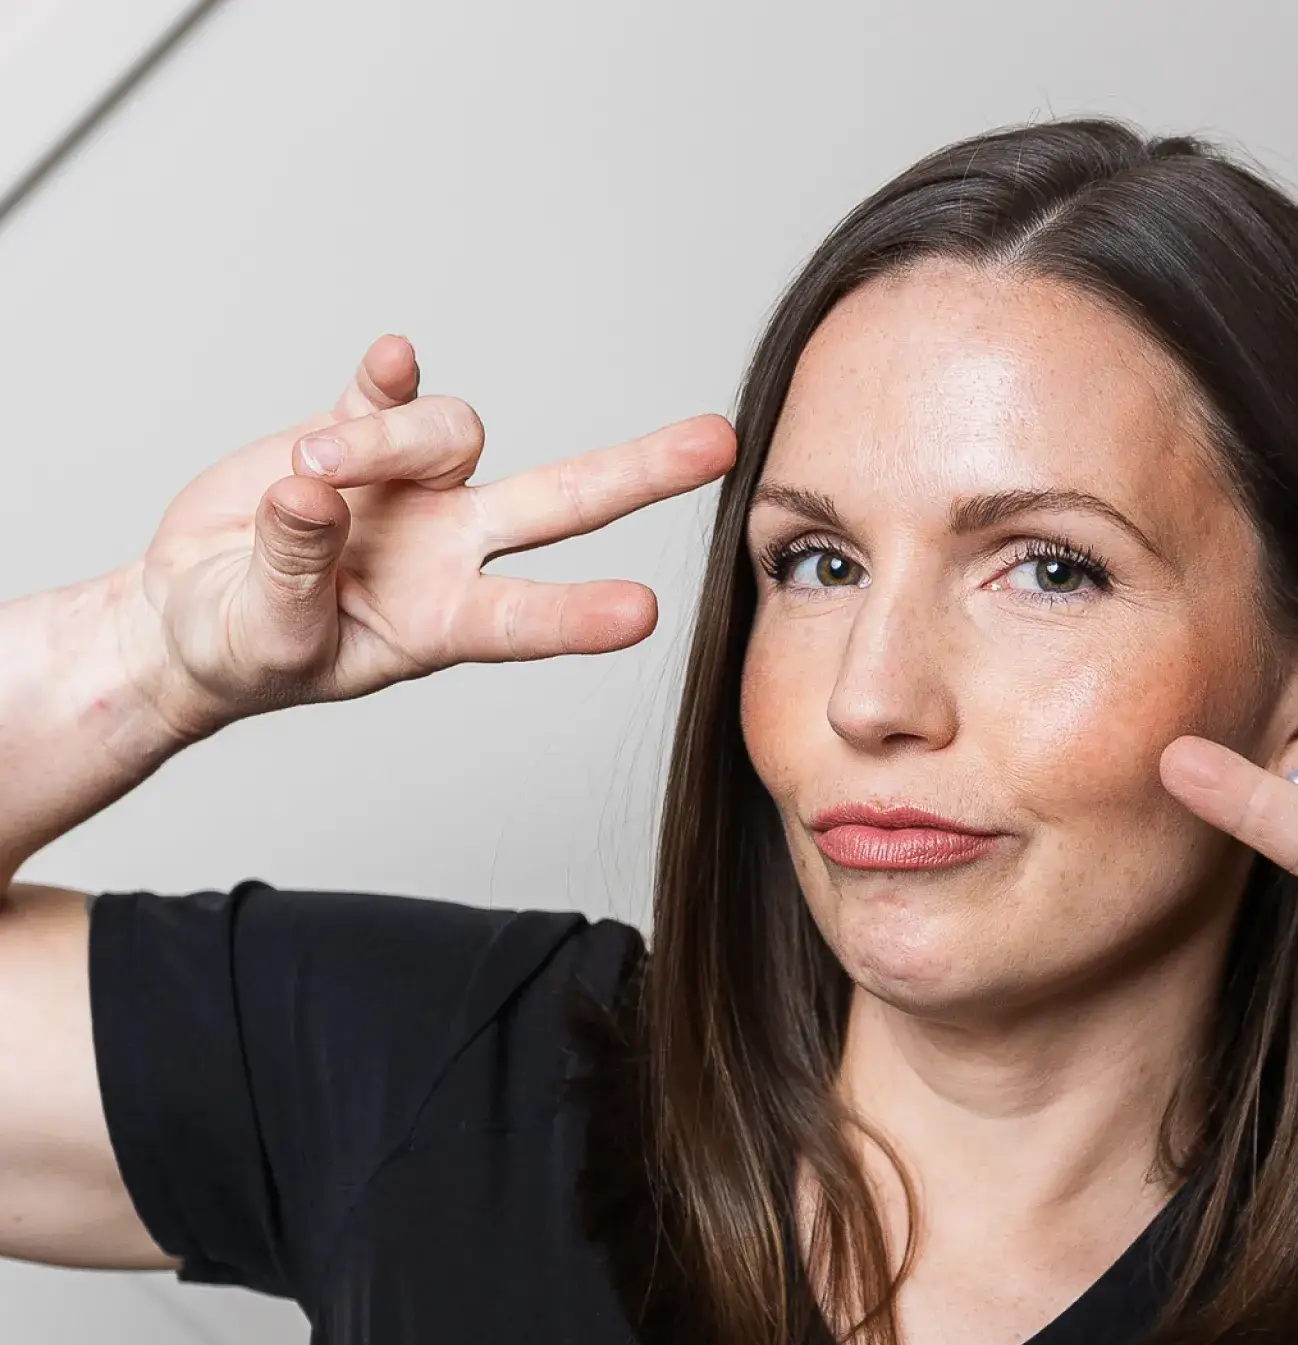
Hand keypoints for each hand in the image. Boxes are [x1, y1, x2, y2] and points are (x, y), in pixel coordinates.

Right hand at [124, 334, 735, 739]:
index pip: (526, 619)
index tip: (647, 613)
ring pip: (451, 434)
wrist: (193, 611)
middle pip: (565, 503)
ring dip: (385, 442)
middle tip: (721, 444)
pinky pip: (395, 391)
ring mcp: (415, 488)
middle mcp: (452, 550)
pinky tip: (396, 359)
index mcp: (443, 623)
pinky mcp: (361, 434)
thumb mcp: (264, 633)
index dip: (582, 617)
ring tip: (308, 479)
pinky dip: (393, 377)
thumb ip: (293, 567)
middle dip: (640, 472)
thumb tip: (312, 494)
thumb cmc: (245, 649)